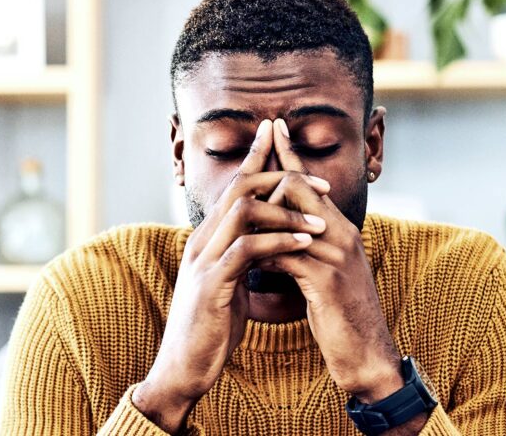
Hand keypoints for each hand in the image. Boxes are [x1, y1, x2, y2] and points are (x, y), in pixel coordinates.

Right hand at [132, 120, 329, 432]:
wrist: (184, 368)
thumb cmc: (211, 326)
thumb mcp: (229, 282)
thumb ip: (242, 257)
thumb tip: (266, 240)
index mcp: (208, 238)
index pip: (233, 187)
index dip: (256, 158)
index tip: (280, 138)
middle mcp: (202, 241)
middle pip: (238, 187)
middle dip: (280, 176)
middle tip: (321, 184)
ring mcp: (204, 261)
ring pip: (243, 212)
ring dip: (286, 211)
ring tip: (319, 223)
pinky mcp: (211, 285)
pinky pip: (247, 250)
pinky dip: (279, 242)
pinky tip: (303, 244)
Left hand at [256, 119, 404, 404]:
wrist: (368, 353)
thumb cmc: (343, 313)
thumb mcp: (327, 273)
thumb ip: (309, 247)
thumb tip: (277, 233)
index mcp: (341, 229)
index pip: (312, 182)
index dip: (290, 154)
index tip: (272, 128)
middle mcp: (342, 234)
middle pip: (297, 188)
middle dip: (265, 180)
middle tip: (240, 181)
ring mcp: (336, 256)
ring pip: (287, 219)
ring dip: (257, 222)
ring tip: (235, 224)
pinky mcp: (327, 281)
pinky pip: (286, 256)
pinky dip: (264, 256)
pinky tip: (252, 263)